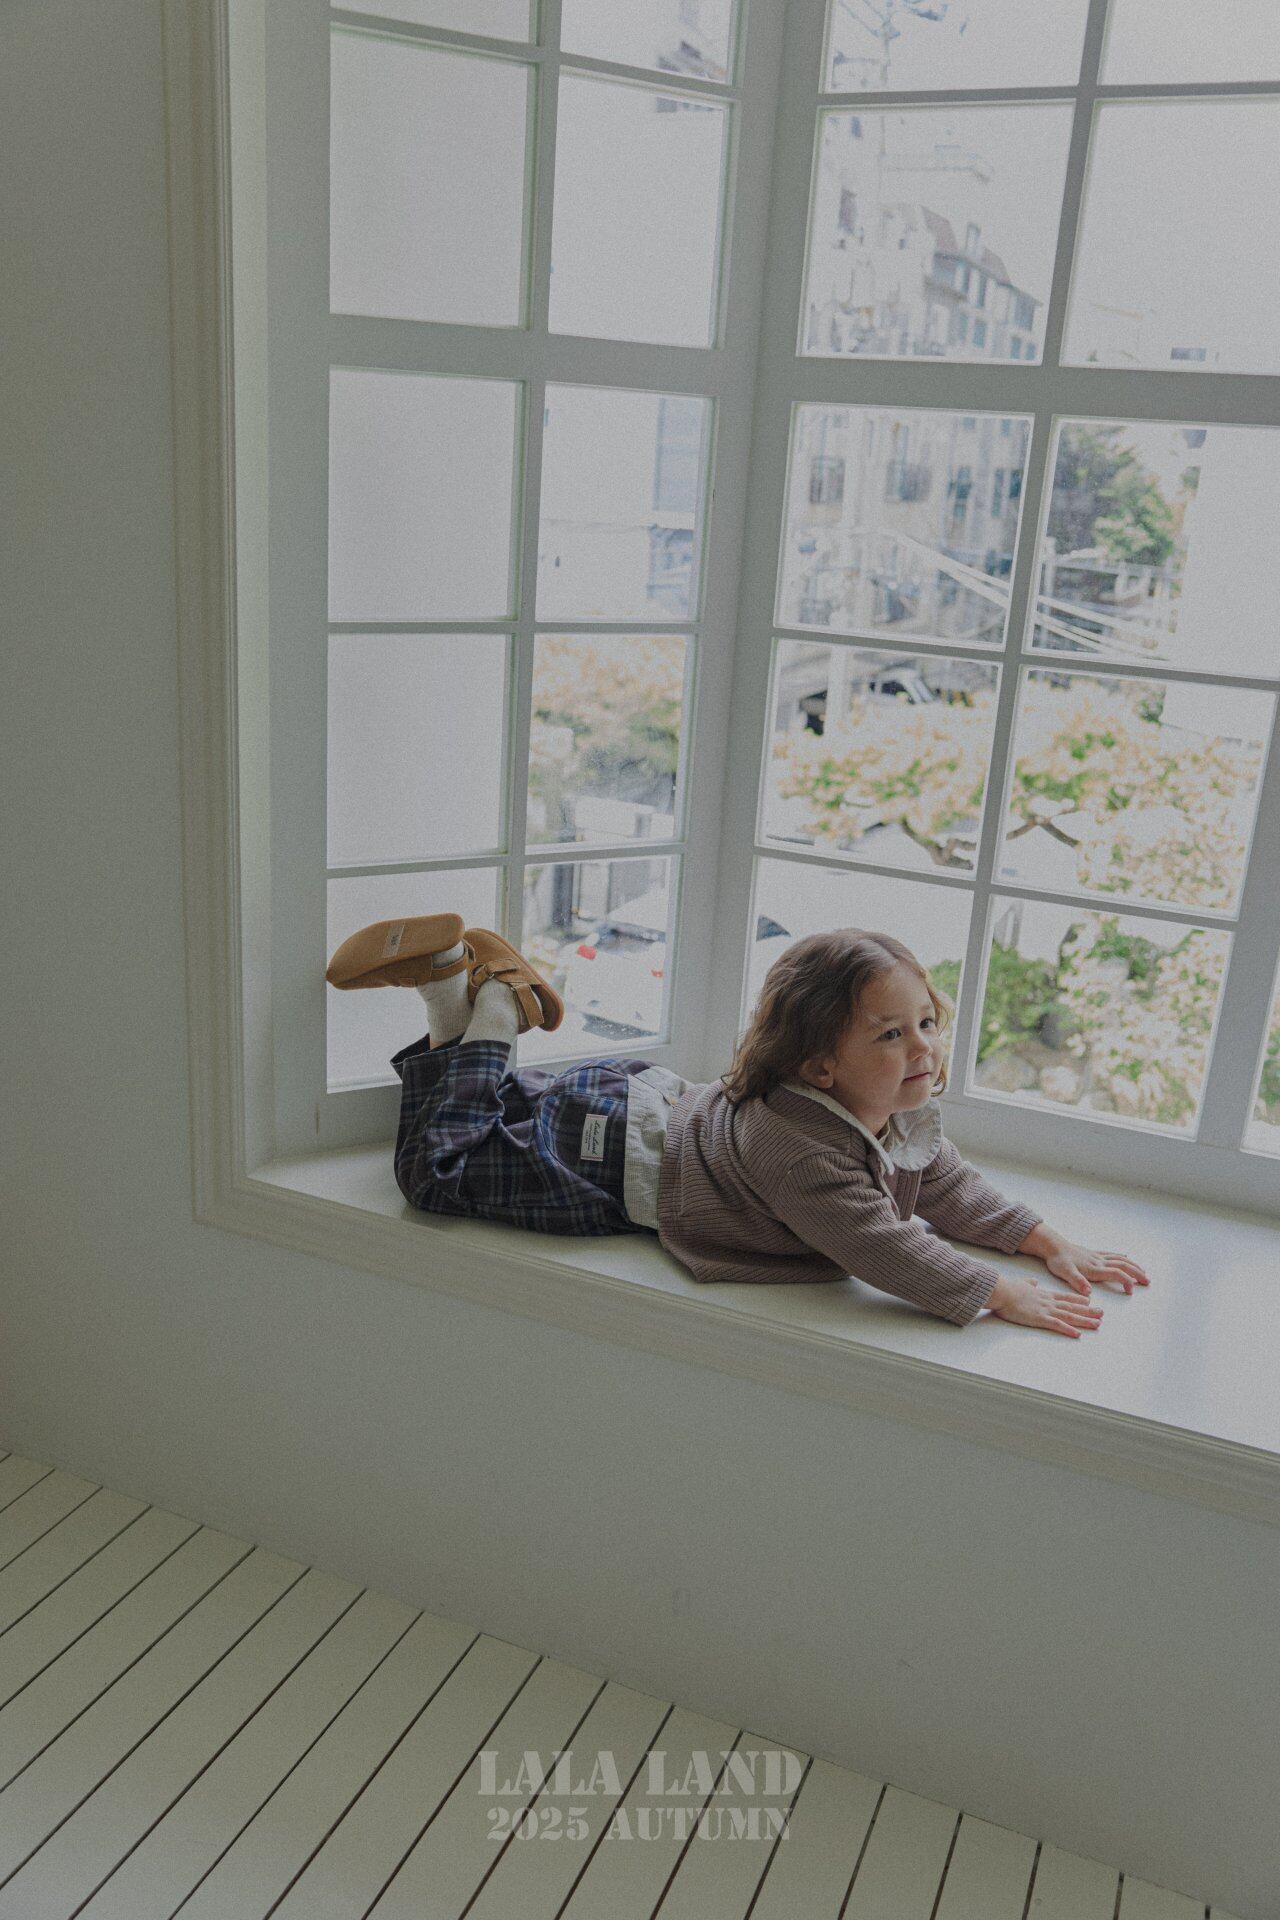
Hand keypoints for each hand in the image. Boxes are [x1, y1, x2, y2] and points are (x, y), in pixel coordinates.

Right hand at [986, 1274, 1103, 1338]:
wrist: (1002, 1291)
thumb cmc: (1008, 1288)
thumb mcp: (1022, 1283)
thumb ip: (1029, 1283)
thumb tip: (1033, 1282)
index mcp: (1044, 1295)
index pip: (1065, 1298)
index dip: (1078, 1300)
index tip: (1089, 1302)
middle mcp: (1049, 1302)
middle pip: (1072, 1307)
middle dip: (1088, 1311)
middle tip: (1101, 1313)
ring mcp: (1045, 1310)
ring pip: (1069, 1316)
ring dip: (1084, 1321)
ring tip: (1097, 1324)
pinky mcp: (1040, 1319)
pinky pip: (1057, 1325)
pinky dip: (1068, 1330)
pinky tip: (1078, 1334)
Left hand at [1043, 1242, 1150, 1297]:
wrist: (1053, 1246)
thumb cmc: (1058, 1260)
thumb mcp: (1065, 1273)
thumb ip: (1077, 1282)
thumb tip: (1089, 1292)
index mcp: (1095, 1268)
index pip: (1116, 1273)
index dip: (1126, 1281)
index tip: (1130, 1291)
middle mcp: (1099, 1261)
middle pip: (1123, 1265)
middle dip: (1137, 1273)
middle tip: (1148, 1281)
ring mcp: (1097, 1256)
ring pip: (1120, 1259)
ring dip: (1133, 1265)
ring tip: (1143, 1272)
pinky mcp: (1093, 1254)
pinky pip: (1112, 1254)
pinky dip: (1122, 1257)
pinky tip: (1126, 1257)